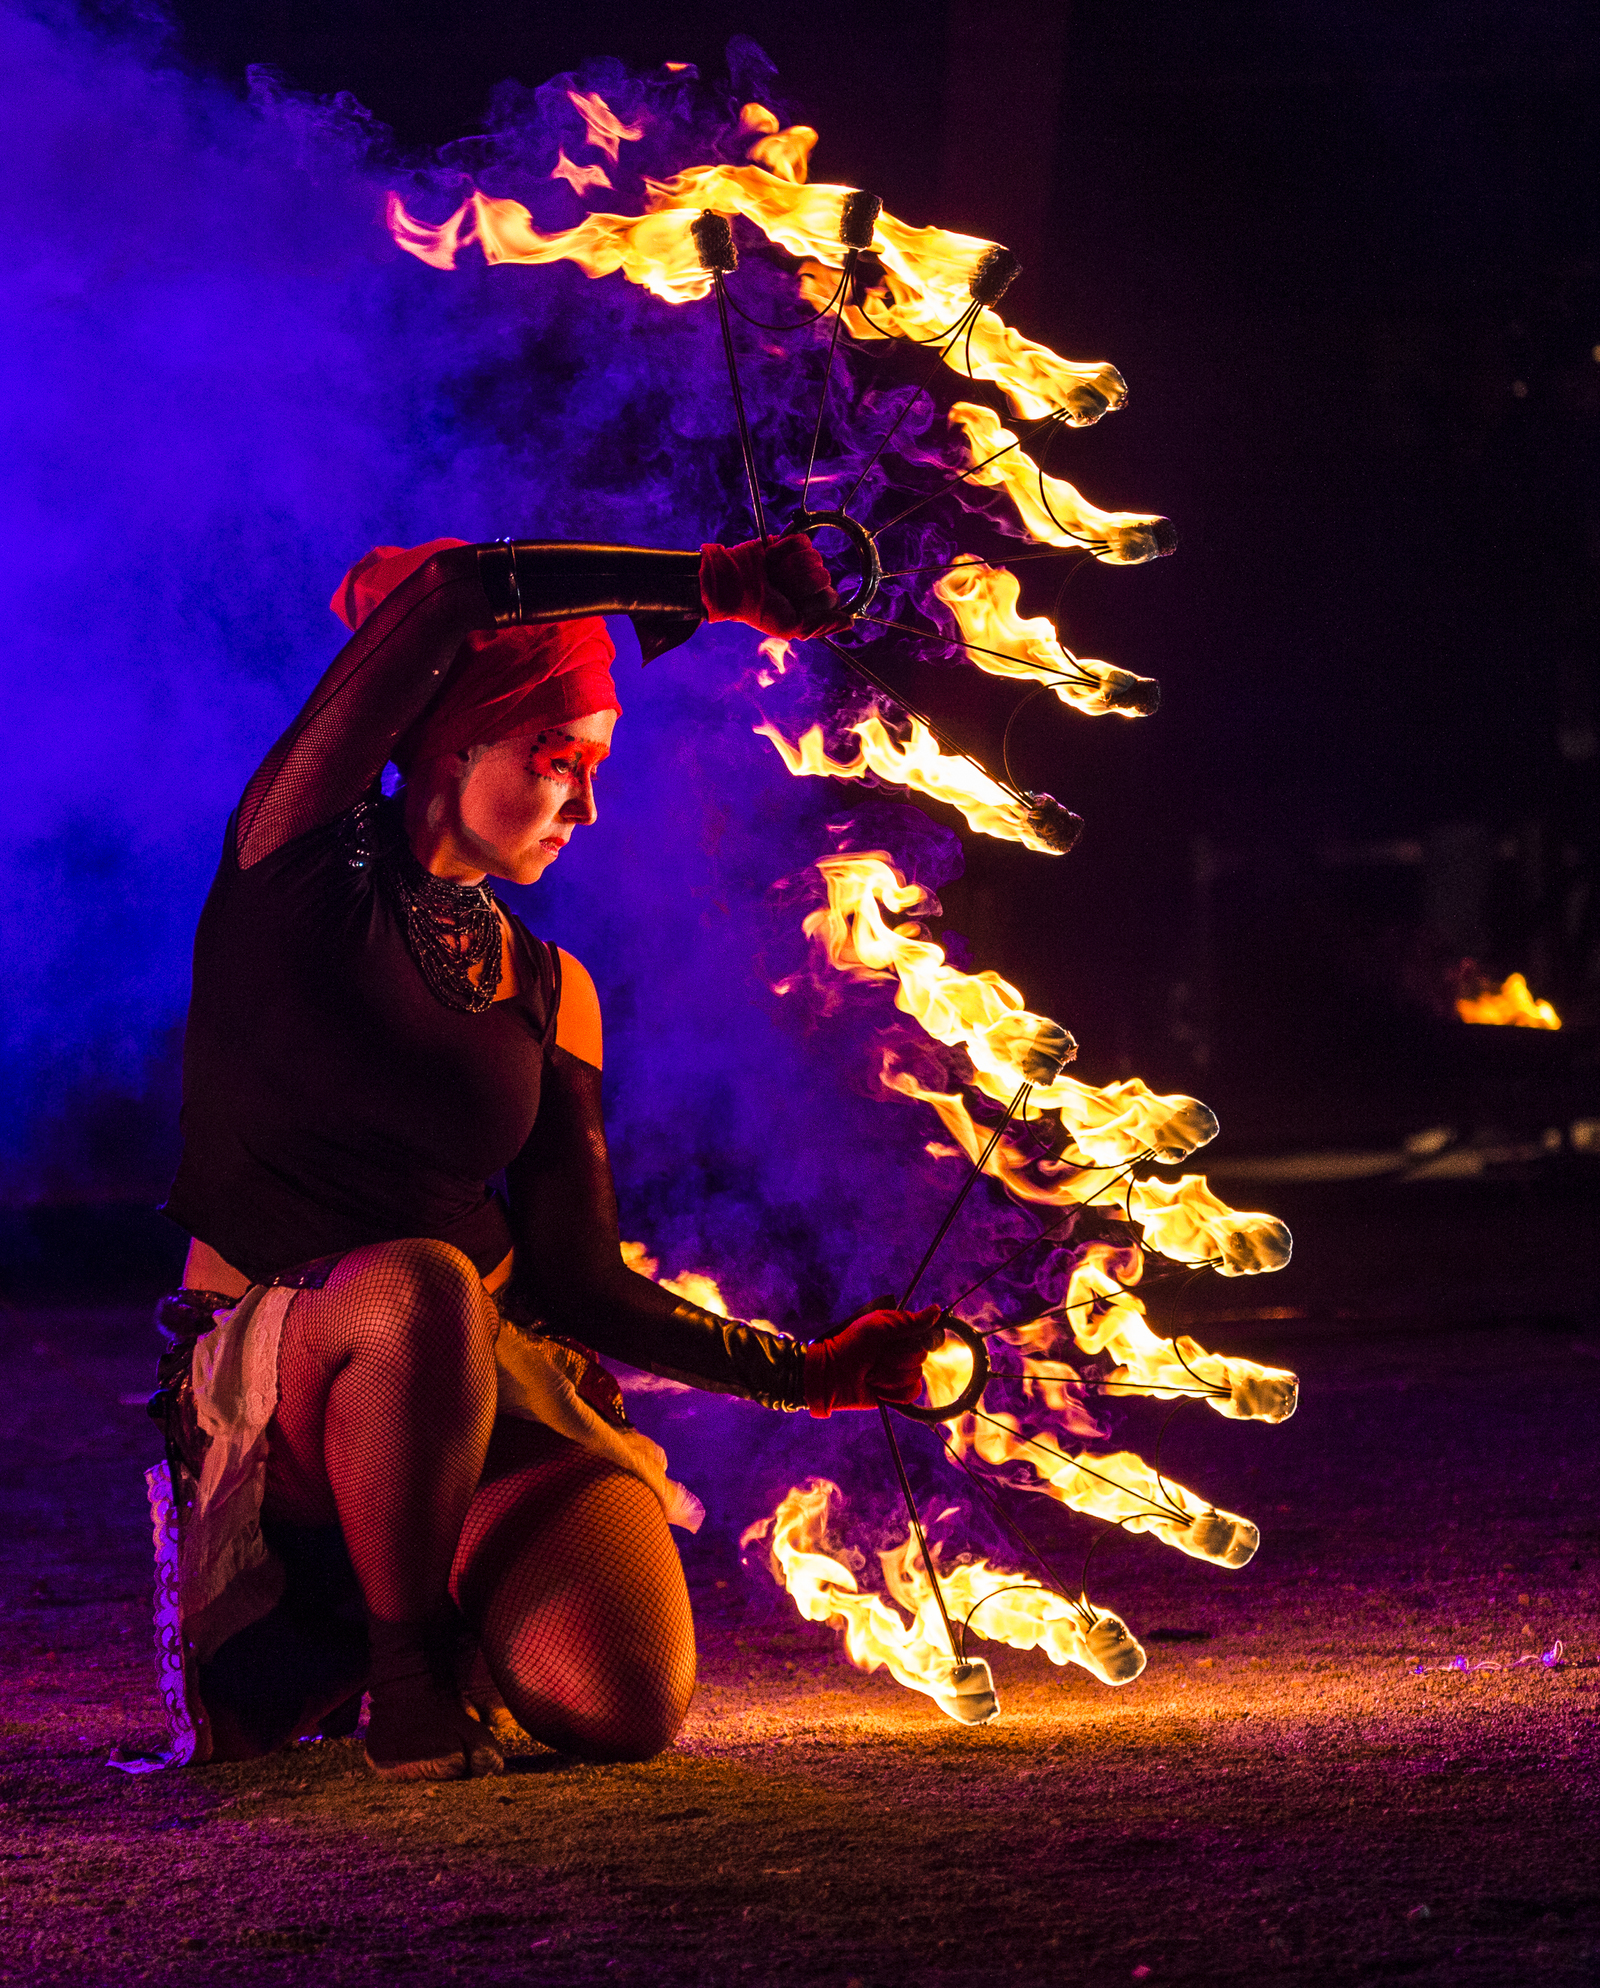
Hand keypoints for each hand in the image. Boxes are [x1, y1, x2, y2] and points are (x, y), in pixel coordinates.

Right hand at [699, 533, 847, 638]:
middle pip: (823, 578)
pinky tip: (772, 558)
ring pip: (814, 558)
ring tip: (773, 573)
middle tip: (778, 587)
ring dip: (789, 566)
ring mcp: (803, 562)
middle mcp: (811, 583)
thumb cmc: (758, 609)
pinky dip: (784, 550)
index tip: (791, 604)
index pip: (831, 598)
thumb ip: (820, 625)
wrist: (731, 583)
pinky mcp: (792, 543)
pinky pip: (803, 541)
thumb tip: (849, 622)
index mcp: (812, 604)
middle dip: (798, 583)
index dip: (811, 601)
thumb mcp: (790, 626)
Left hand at [803, 1305, 945, 1418]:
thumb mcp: (879, 1326)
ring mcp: (901, 1374)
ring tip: (871, 1373)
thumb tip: (937, 1310)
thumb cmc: (851, 1344)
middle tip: (876, 1357)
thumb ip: (909, 1321)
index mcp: (900, 1333)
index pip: (926, 1335)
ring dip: (889, 1377)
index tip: (899, 1341)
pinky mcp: (897, 1394)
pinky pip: (910, 1393)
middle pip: (920, 1358)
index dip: (917, 1340)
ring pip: (915, 1377)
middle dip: (895, 1359)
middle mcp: (903, 1352)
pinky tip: (877, 1388)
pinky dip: (892, 1392)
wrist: (832, 1375)